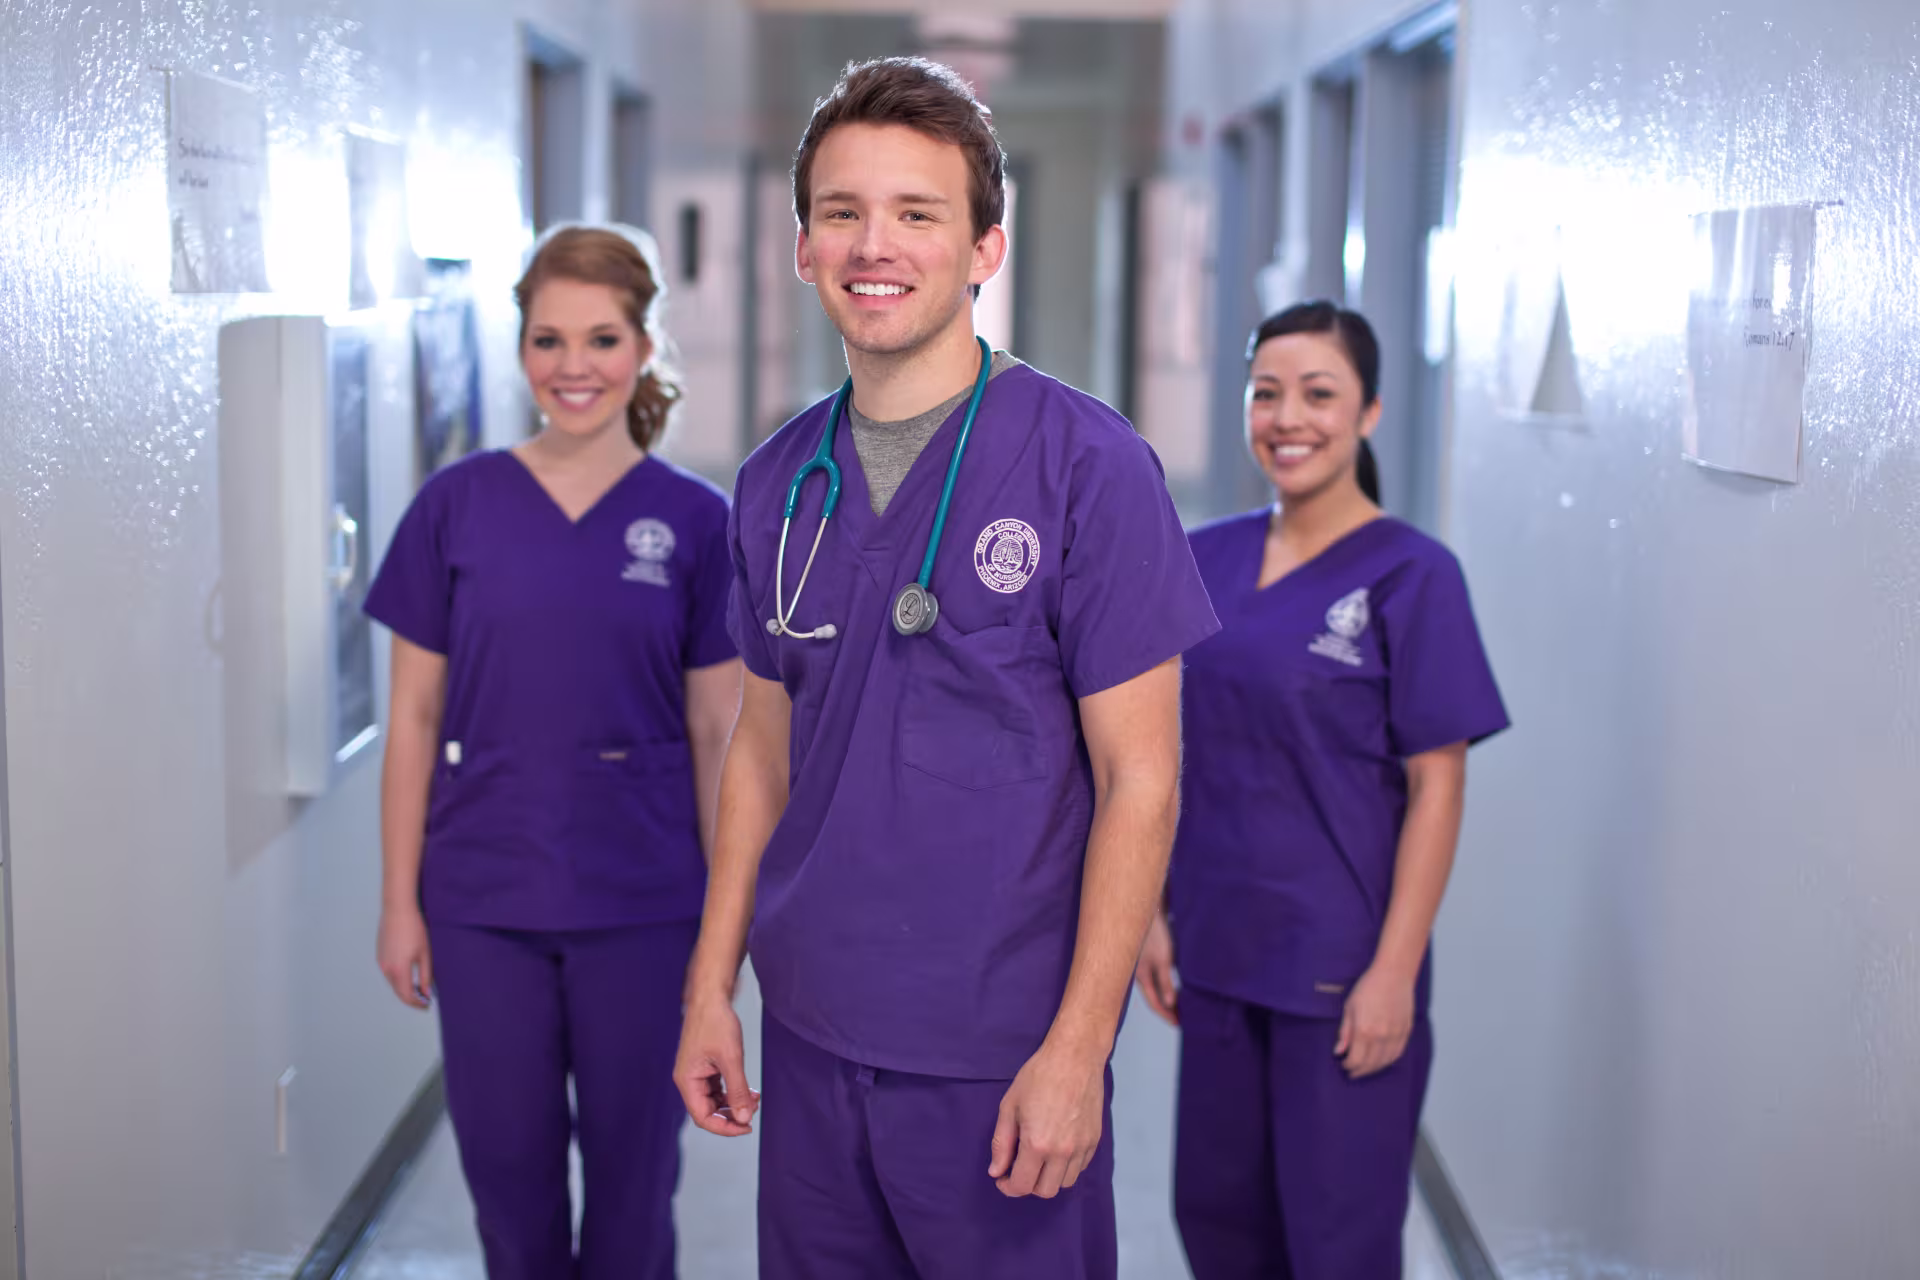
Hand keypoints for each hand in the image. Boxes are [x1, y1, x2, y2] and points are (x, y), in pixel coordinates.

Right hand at [377, 905, 433, 1010]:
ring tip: (418, 989)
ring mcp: (381, 962)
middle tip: (424, 1001)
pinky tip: (408, 975)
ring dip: (404, 989)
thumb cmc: (414, 929)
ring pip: (393, 983)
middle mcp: (387, 969)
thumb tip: (426, 992)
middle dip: (411, 999)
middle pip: (398, 992)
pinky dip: (398, 979)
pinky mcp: (380, 955)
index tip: (427, 1005)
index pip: (407, 996)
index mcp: (399, 970)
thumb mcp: (425, 953)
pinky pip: (389, 973)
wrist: (397, 909)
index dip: (417, 1003)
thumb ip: (426, 975)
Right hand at [674, 991, 758, 1136]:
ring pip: (716, 1100)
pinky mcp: (706, 1067)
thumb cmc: (716, 1023)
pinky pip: (719, 1088)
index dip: (724, 1127)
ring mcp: (698, 1074)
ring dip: (735, 1103)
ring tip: (755, 1099)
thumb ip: (738, 1090)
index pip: (703, 1117)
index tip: (746, 1127)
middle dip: (732, 1114)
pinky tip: (749, 1090)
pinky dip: (734, 1091)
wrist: (711, 997)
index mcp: (687, 1081)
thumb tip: (744, 1118)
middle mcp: (689, 1080)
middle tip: (754, 1111)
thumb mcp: (731, 1058)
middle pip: (709, 1111)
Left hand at [988, 1043, 1105, 1198]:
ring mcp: (1081, 1147)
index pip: (1022, 1185)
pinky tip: (1056, 1149)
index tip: (1002, 1178)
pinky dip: (1066, 1167)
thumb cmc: (1039, 1076)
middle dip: (1028, 1185)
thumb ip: (1001, 1143)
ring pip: (1065, 1183)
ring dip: (1048, 1178)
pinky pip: (1080, 1168)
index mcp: (1037, 1144)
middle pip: (1044, 1191)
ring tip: (1038, 1159)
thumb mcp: (1010, 1106)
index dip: (1008, 1187)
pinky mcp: (1094, 1140)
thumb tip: (996, 1171)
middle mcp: (1062, 1152)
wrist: (1075, 1057)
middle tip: (1019, 1168)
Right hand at [1133, 912, 1178, 1025]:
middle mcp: (1139, 973)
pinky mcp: (1146, 956)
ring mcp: (1141, 965)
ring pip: (1153, 987)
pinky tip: (1171, 985)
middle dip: (1166, 1009)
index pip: (1155, 1003)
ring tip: (1178, 1005)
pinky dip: (1163, 984)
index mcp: (1141, 977)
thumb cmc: (1153, 932)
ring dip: (1165, 997)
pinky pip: (1154, 976)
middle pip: (1153, 997)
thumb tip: (1170, 1003)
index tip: (1178, 1024)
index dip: (1166, 1015)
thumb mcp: (1163, 958)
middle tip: (1180, 1018)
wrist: (1145, 908)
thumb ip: (1165, 981)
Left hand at [1335, 965, 1414, 1078]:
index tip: (1343, 1064)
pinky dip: (1388, 1061)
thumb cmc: (1369, 987)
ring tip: (1365, 1068)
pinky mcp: (1405, 1032)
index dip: (1348, 1065)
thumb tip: (1339, 1051)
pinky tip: (1381, 1061)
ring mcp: (1395, 1035)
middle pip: (1370, 1064)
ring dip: (1374, 1068)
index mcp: (1364, 1030)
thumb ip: (1345, 1032)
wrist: (1393, 975)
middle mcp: (1381, 1036)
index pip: (1355, 1059)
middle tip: (1352, 1072)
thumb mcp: (1349, 1007)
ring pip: (1385, 1062)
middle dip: (1359, 1070)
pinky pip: (1397, 1054)